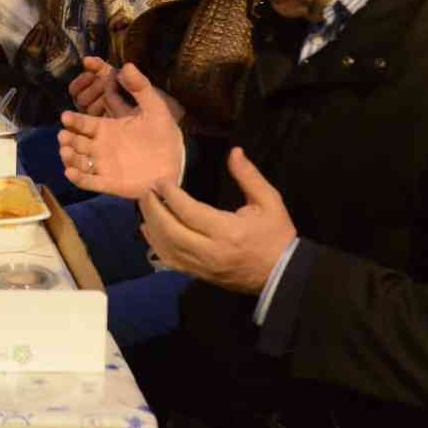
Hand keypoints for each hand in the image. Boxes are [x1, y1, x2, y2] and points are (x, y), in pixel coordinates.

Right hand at [58, 63, 184, 199]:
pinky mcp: (109, 183)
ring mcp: (103, 165)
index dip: (73, 120)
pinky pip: (90, 182)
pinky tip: (71, 173)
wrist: (175, 164)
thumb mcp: (155, 108)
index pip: (84, 123)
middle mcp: (101, 146)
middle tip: (63, 136)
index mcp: (107, 128)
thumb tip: (127, 64)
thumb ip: (141, 87)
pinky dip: (79, 178)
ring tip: (66, 153)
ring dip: (70, 157)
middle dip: (68, 139)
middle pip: (77, 142)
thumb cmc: (163, 135)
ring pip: (79, 161)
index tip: (65, 116)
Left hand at [139, 147, 296, 295]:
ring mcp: (202, 266)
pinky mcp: (199, 275)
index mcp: (227, 231)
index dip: (170, 195)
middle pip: (170, 230)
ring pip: (166, 247)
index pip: (189, 211)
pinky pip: (170, 262)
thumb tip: (234, 152)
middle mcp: (210, 251)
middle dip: (153, 209)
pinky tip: (149, 230)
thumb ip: (249, 176)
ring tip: (145, 206)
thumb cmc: (276, 235)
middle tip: (146, 191)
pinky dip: (156, 245)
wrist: (283, 274)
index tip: (161, 181)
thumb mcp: (269, 201)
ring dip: (151, 226)